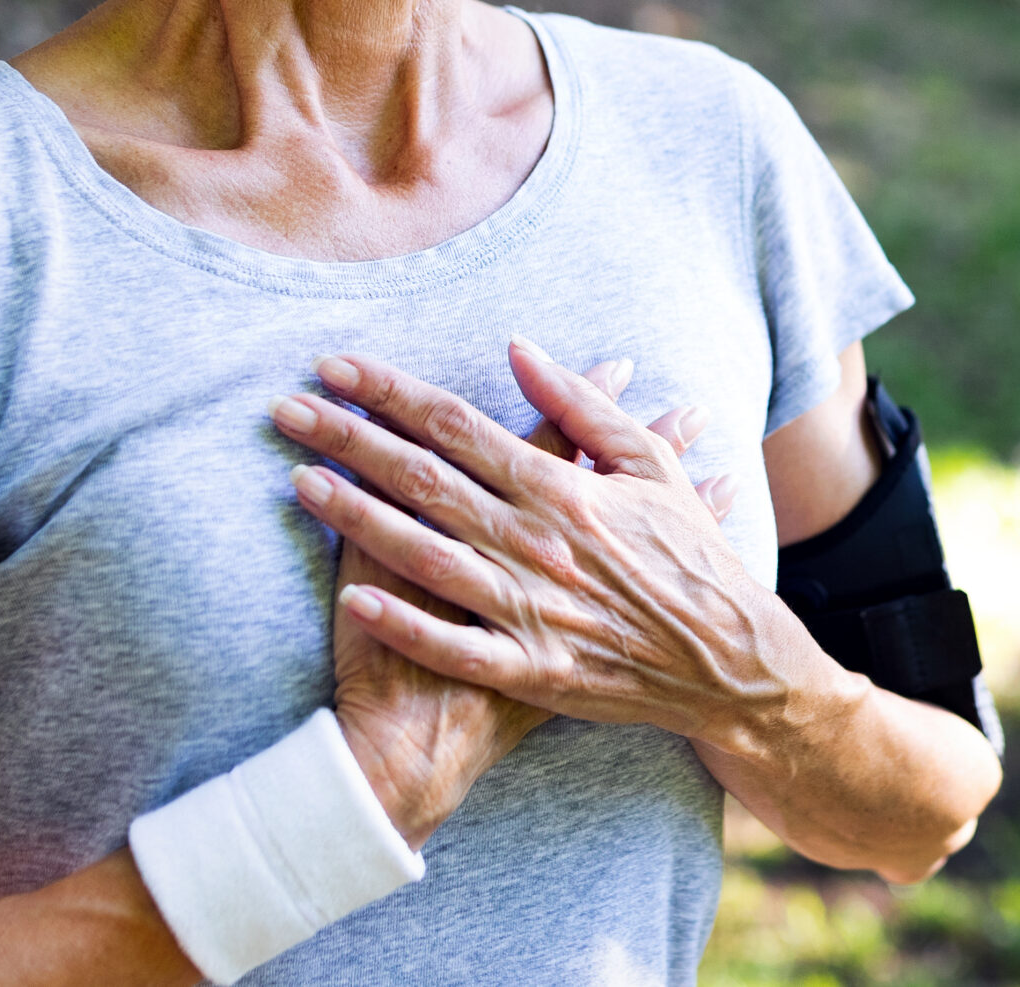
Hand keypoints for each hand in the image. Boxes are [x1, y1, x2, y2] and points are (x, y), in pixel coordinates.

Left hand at [276, 340, 824, 759]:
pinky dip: (405, 623)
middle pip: (427, 480)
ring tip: (299, 480)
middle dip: (352, 439)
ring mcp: (533, 609)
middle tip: (289, 407)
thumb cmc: (689, 556)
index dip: (393, 394)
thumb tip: (519, 349)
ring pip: (428, 554)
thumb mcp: (649, 465)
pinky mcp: (532, 670)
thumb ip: (582, 406)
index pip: (461, 427)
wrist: (730, 662)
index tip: (338, 368)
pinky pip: (456, 645)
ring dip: (357, 517)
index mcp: (565, 489)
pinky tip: (352, 598)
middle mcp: (540, 544)